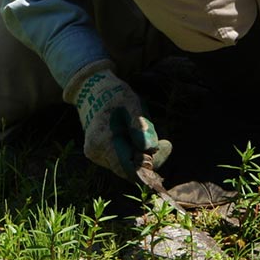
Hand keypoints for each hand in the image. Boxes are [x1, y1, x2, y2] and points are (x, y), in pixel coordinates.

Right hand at [65, 59, 161, 178]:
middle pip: (129, 170)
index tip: (166, 147)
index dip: (149, 166)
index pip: (128, 168)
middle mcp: (95, 153)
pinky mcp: (98, 154)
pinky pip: (121, 161)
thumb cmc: (116, 96)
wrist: (93, 90)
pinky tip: (136, 138)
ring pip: (126, 167)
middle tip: (166, 143)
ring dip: (141, 155)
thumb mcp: (132, 104)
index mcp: (102, 141)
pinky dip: (133, 153)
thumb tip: (150, 149)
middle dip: (149, 159)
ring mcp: (95, 155)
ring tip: (148, 135)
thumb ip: (140, 126)